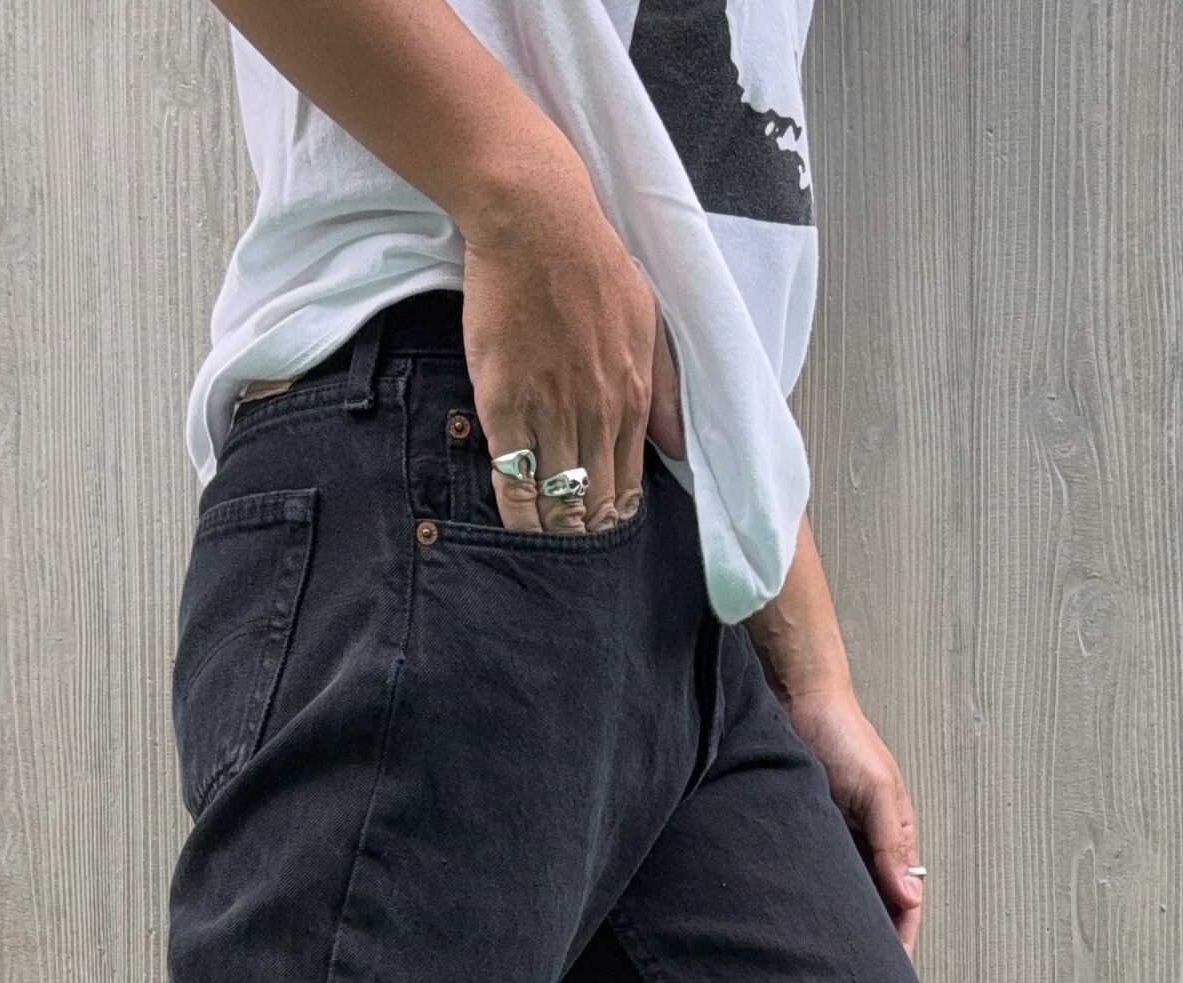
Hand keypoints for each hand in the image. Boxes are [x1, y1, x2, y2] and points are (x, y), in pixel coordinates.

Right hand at [457, 152, 684, 534]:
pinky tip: (519, 530)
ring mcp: (550, 413)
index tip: (605, 532)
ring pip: (557, 499)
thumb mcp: (649, 322)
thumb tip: (678, 445)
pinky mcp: (504, 406)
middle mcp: (598, 413)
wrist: (538, 222)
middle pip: (595, 500)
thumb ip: (664, 389)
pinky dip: (518, 513)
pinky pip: (513, 480)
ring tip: (548, 554)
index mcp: (635, 396)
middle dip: (587, 534)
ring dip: (554, 533)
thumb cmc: (593, 261)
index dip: (616, 515)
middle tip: (576, 559)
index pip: (630, 482)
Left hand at [780, 686, 924, 955]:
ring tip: (829, 965)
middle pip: (876, 906)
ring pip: (846, 897)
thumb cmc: (841, 736)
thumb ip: (890, 844)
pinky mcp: (807, 835)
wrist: (798, 702)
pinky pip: (815, 879)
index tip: (893, 977)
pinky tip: (801, 924)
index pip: (905, 903)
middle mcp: (869, 845)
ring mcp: (838, 842)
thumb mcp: (874, 790)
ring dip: (842, 925)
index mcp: (895, 837)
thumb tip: (908, 895)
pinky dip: (815, 902)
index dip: (902, 939)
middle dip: (871, 943)